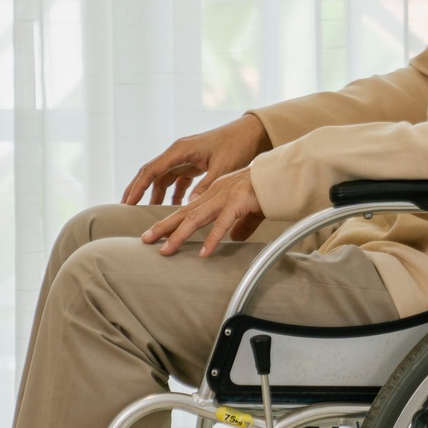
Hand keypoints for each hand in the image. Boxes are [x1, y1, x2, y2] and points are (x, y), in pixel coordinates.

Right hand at [123, 113, 271, 206]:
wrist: (251, 133)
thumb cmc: (237, 145)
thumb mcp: (223, 167)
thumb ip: (206, 186)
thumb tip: (190, 207)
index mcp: (181, 149)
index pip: (152, 169)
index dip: (138, 187)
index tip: (128, 203)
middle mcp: (179, 152)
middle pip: (151, 172)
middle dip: (138, 190)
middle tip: (127, 208)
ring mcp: (186, 157)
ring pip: (164, 177)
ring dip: (156, 194)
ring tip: (149, 212)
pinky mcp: (194, 163)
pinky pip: (177, 179)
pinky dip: (173, 193)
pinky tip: (173, 207)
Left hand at [141, 167, 266, 257]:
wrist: (282, 174)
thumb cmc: (267, 189)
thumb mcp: (249, 209)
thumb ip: (241, 224)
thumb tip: (234, 239)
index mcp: (215, 192)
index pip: (188, 209)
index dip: (170, 222)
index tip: (155, 234)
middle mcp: (215, 193)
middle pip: (184, 212)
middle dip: (163, 227)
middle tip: (145, 240)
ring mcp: (225, 197)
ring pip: (195, 218)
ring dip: (178, 235)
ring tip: (165, 250)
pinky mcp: (238, 202)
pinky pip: (222, 223)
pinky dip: (212, 239)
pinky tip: (205, 253)